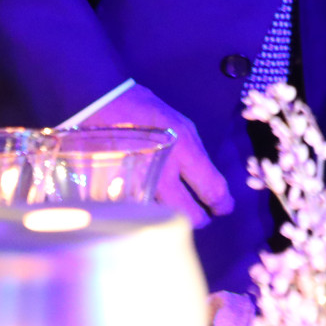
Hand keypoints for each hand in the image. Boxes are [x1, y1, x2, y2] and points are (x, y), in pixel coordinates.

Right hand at [86, 84, 233, 226]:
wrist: (101, 105)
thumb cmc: (146, 112)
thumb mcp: (181, 126)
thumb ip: (195, 156)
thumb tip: (207, 181)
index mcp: (183, 151)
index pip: (212, 189)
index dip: (222, 203)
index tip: (224, 207)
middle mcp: (160, 173)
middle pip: (188, 215)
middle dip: (200, 218)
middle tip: (202, 216)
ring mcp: (136, 186)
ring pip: (163, 219)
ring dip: (173, 218)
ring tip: (177, 212)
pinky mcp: (115, 195)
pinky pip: (139, 214)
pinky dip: (148, 214)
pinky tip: (152, 210)